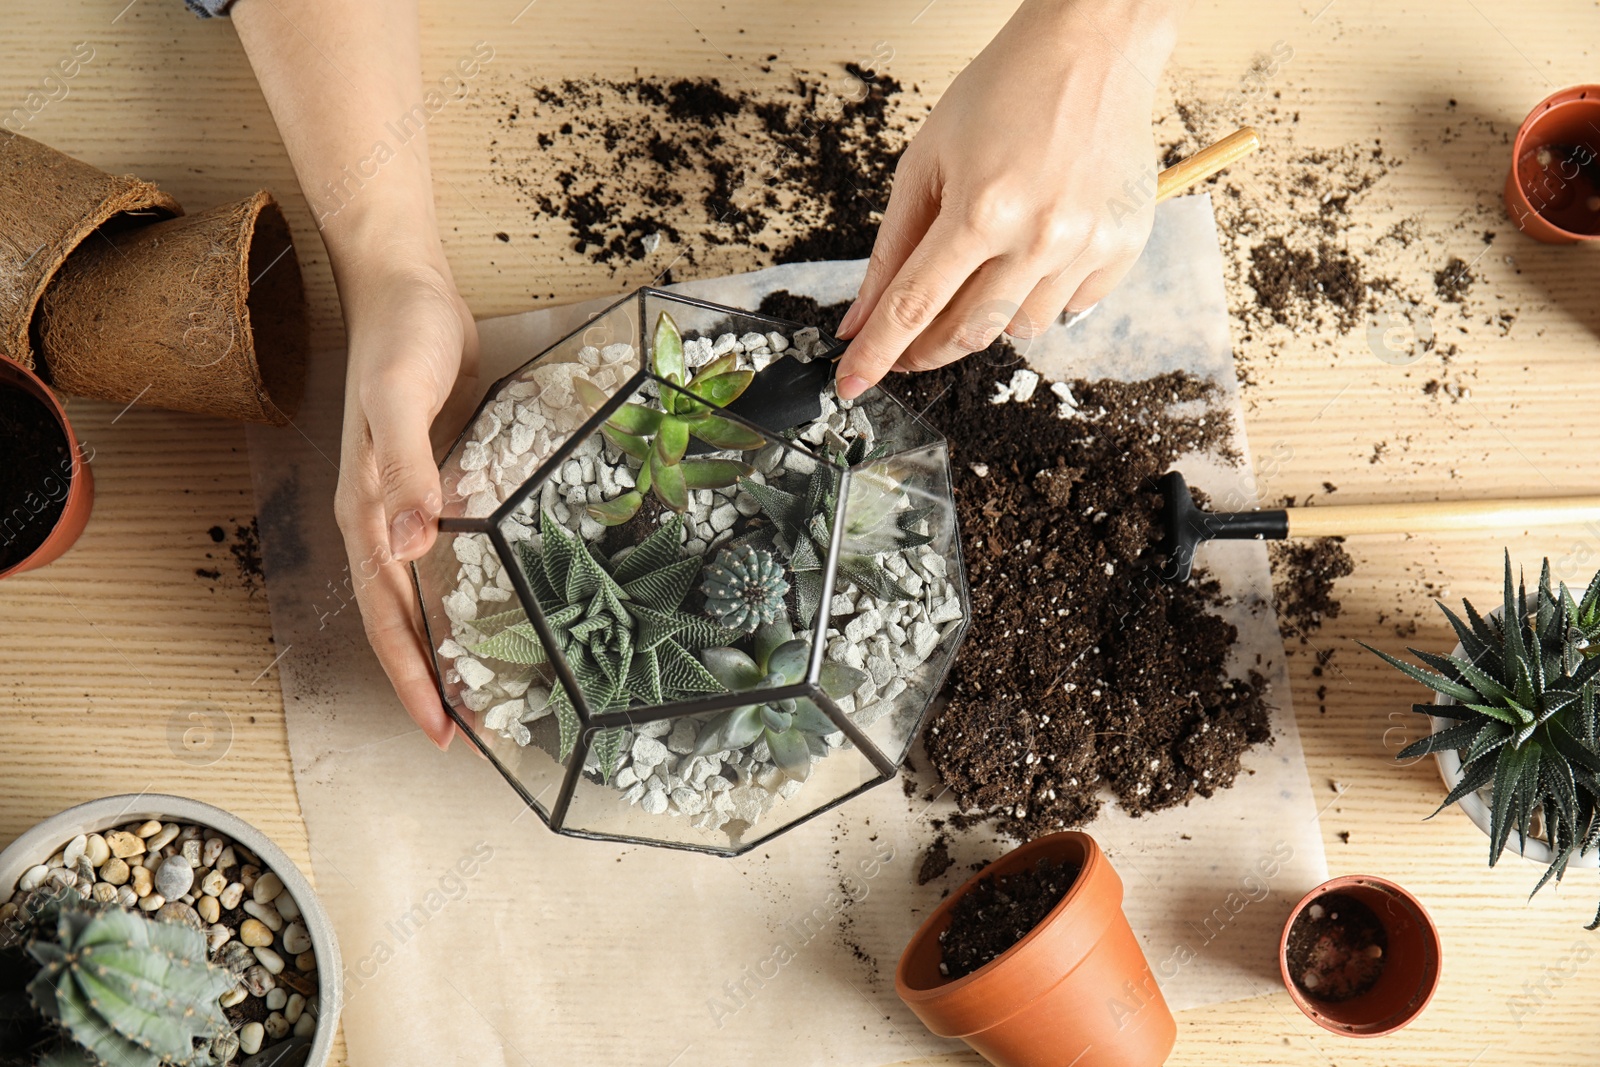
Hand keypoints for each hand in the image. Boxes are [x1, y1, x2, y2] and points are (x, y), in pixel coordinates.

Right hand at [333, 261, 478, 748]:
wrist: (405, 287)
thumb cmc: (402, 338)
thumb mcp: (403, 397)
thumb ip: (405, 467)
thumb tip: (408, 544)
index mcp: (365, 512)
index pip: (385, 615)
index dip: (411, 675)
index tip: (442, 729)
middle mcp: (380, 519)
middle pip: (396, 620)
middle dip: (425, 680)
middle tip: (467, 733)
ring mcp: (405, 504)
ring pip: (417, 596)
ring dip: (440, 645)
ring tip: (479, 688)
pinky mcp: (434, 483)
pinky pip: (442, 557)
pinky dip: (459, 594)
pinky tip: (490, 606)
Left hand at [834, 0, 1182, 397]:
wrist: (1093, 49)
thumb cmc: (1004, 91)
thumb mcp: (926, 161)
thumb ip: (891, 248)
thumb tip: (862, 319)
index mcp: (981, 209)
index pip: (913, 306)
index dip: (876, 353)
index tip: (852, 383)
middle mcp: (1038, 235)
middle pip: (967, 332)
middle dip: (926, 351)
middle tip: (906, 348)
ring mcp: (1086, 245)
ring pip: (1018, 328)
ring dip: (987, 315)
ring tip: (984, 268)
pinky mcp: (1122, 247)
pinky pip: (1070, 309)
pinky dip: (1041, 296)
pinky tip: (1034, 254)